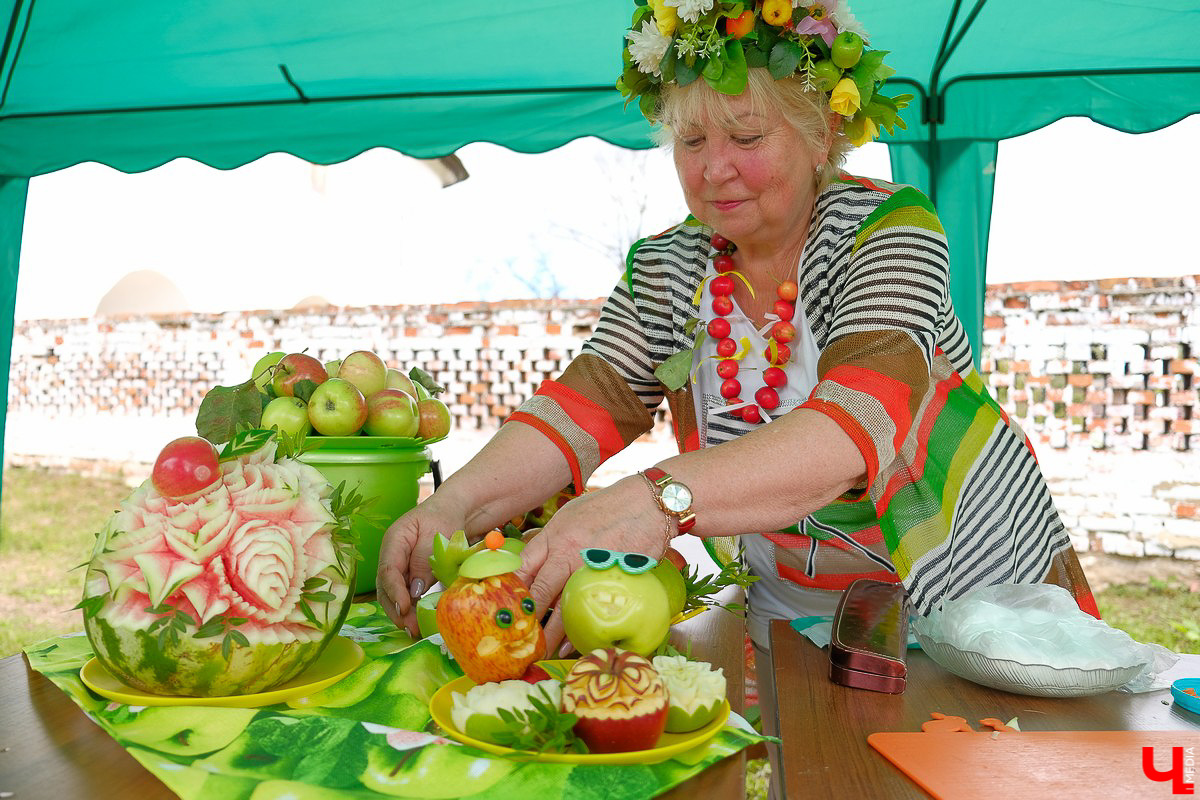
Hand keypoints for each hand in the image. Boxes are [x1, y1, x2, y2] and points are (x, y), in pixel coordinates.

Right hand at [376, 494, 468, 636]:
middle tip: (409, 627)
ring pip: (393, 595)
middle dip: (395, 609)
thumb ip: (423, 561)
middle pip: (385, 587)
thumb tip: (414, 590)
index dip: (395, 591)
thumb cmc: (444, 517)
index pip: (388, 570)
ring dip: (402, 614)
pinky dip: (410, 610)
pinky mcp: (410, 576)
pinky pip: (406, 595)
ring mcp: (400, 567)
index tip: (405, 608)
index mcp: (394, 541)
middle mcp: (392, 556)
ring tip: (414, 630)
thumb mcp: (435, 534)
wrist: (454, 511)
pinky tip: (418, 623)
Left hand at [514, 474, 671, 655]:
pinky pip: (591, 610)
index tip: (503, 611)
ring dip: (550, 633)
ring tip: (540, 651)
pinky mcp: (612, 580)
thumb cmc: (606, 508)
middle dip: (527, 620)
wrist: (647, 504)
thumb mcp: (569, 516)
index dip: (511, 592)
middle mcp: (568, 554)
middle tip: (516, 641)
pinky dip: (579, 630)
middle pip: (540, 593)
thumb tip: (529, 563)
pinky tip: (570, 645)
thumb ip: (549, 541)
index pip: (523, 569)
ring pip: (564, 607)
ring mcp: (591, 569)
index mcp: (554, 537)